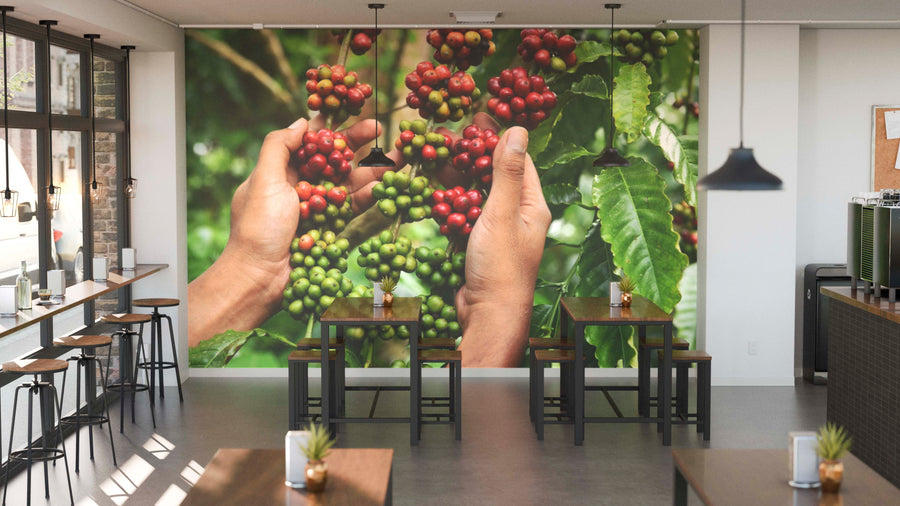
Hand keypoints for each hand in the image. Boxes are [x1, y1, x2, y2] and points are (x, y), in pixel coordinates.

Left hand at [188, 116, 386, 346]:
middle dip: (358, 144)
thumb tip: (303, 121)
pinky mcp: (331, 228)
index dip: (332, 126)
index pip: (310, 141)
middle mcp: (300, 186)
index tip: (353, 110)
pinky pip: (353, 207)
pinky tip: (389, 185)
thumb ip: (279, 146)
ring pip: (349, 182)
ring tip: (398, 157)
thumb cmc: (258, 227)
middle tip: (382, 128)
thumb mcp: (263, 179)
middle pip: (334, 159)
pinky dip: (371, 196)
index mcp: (281, 171)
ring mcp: (318, 207)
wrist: (260, 277)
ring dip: (373, 168)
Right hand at [455, 127, 551, 366]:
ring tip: (439, 158)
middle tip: (450, 136)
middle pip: (495, 176)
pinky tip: (437, 192)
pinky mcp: (480, 246)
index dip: (498, 137)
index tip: (478, 116)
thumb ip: (507, 172)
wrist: (486, 316)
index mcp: (533, 206)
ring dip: (460, 178)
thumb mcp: (503, 213)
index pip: (518, 160)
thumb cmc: (500, 266)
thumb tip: (518, 130)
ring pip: (478, 195)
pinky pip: (467, 217)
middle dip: (474, 156)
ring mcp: (499, 232)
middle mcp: (520, 217)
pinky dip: (453, 203)